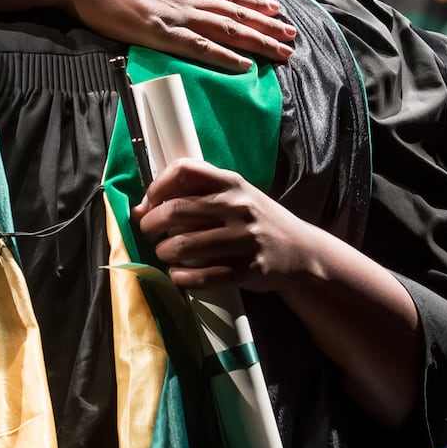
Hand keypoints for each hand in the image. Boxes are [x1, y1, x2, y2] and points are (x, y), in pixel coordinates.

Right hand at [63, 0, 295, 71]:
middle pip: (235, 14)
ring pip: (226, 30)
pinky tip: (244, 66)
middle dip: (267, 27)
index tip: (277, 11)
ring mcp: (175, 14)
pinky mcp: (160, 32)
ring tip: (281, 52)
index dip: (255, 5)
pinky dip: (224, 56)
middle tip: (292, 37)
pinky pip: (199, 47)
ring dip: (257, 43)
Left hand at [131, 158, 316, 292]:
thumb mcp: (237, 196)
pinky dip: (182, 277)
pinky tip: (178, 275)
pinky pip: (203, 276)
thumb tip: (144, 207)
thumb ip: (199, 195)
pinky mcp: (248, 269)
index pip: (185, 170)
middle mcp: (238, 207)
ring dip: (164, 252)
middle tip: (148, 232)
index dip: (158, 185)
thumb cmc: (259, 221)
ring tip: (165, 254)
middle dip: (151, 224)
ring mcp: (244, 239)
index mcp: (233, 183)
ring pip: (184, 245)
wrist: (302, 252)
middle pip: (176, 209)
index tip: (149, 202)